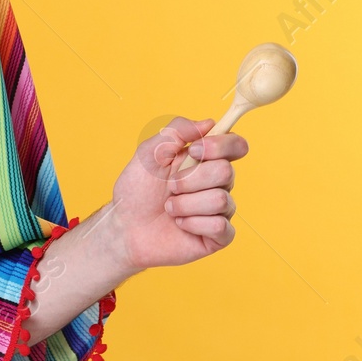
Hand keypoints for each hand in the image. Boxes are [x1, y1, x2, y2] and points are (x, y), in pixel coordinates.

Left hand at [110, 117, 248, 270]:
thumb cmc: (137, 190)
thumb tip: (209, 123)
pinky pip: (219, 226)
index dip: (221, 145)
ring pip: (220, 200)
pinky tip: (180, 225)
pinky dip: (192, 223)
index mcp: (206, 160)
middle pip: (226, 171)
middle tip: (170, 187)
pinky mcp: (218, 237)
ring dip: (185, 204)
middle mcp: (218, 184)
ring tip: (170, 208)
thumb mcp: (149, 152)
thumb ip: (176, 131)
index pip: (236, 145)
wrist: (125, 227)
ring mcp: (220, 211)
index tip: (194, 150)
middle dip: (189, 179)